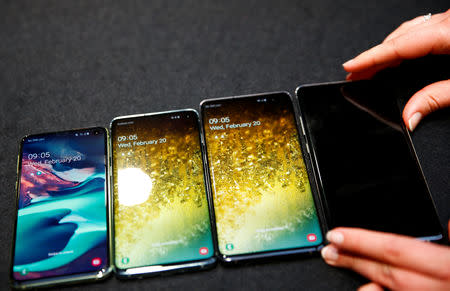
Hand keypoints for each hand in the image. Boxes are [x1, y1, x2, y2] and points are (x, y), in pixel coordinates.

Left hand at [321, 220, 449, 290]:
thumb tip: (449, 223)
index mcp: (444, 267)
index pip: (392, 248)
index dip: (360, 240)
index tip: (337, 234)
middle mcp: (431, 288)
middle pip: (382, 271)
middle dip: (351, 259)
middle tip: (328, 250)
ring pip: (384, 289)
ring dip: (360, 277)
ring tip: (339, 264)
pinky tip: (366, 286)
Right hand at [343, 10, 449, 130]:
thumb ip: (437, 98)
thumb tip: (408, 116)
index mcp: (448, 32)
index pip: (397, 46)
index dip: (370, 58)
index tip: (350, 68)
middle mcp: (447, 22)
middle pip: (398, 39)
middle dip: (373, 58)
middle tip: (354, 75)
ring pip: (408, 33)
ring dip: (387, 51)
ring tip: (371, 69)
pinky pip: (421, 30)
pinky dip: (404, 45)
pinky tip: (399, 56)